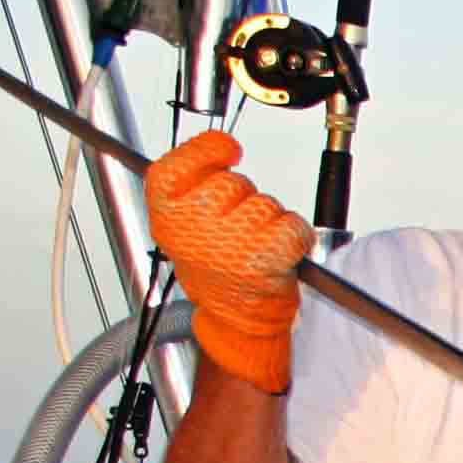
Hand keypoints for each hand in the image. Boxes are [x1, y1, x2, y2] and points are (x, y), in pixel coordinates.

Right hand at [144, 131, 309, 393]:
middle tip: (238, 230)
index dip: (209, 150)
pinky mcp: (263, 257)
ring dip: (270, 221)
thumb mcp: (181, 222)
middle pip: (234, 182)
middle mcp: (191, 224)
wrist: (235, 318)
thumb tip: (220, 143)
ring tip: (255, 247)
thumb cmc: (215, 267)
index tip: (228, 151)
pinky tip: (280, 254)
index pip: (181, 161)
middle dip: (245, 199)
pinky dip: (297, 237)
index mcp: (165, 211)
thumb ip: (191, 180)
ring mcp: (228, 240)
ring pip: (266, 204)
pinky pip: (293, 225)